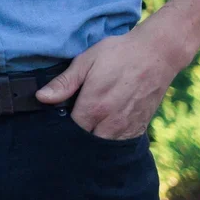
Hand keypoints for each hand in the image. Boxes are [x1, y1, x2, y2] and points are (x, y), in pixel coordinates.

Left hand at [35, 21, 192, 139]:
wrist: (157, 53)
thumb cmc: (119, 54)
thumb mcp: (86, 61)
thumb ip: (64, 83)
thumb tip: (41, 97)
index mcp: (94, 107)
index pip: (70, 131)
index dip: (62, 127)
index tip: (60, 119)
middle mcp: (110, 122)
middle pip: (86, 142)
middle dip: (78, 137)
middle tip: (74, 123)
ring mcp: (127, 128)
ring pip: (104, 146)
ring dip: (95, 139)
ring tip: (89, 125)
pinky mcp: (139, 128)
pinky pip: (121, 144)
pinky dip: (112, 139)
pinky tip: (106, 127)